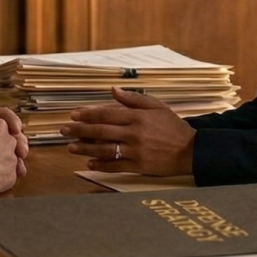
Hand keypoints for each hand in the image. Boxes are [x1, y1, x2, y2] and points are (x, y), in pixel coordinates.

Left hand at [60, 87, 194, 175]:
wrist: (191, 151)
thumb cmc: (173, 127)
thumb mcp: (157, 106)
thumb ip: (134, 98)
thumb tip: (113, 90)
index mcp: (137, 117)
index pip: (107, 113)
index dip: (88, 114)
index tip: (74, 115)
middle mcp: (134, 133)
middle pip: (101, 131)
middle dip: (80, 130)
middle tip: (64, 130)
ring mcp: (136, 151)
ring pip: (105, 149)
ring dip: (86, 148)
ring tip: (71, 147)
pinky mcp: (139, 166)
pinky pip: (116, 166)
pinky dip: (102, 165)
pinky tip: (90, 163)